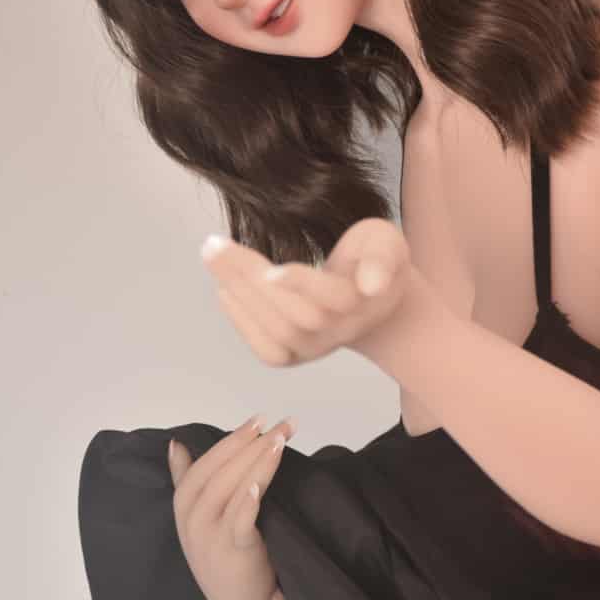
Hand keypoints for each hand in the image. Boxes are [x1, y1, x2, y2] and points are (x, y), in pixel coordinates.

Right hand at [167, 414, 296, 599]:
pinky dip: (248, 502)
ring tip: (280, 441)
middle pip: (219, 473)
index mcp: (184, 507)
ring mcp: (211, 539)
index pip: (204, 465)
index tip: (258, 420)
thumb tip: (175, 443)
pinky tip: (260, 484)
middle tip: (278, 425)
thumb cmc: (222, 553)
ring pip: (233, 491)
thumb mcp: (198, 516)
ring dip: (258, 462)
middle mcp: (193, 521)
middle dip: (250, 445)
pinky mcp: (234, 554)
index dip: (230, 441)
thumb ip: (186, 479)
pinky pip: (239, 523)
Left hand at [200, 217, 412, 367]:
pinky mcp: (297, 357)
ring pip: (278, 333)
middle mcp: (343, 331)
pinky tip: (223, 288)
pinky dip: (242, 322)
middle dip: (251, 280)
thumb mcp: (386, 243)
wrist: (369, 301)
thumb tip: (371, 284)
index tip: (272, 269)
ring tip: (213, 255)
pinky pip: (268, 351)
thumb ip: (382, 257)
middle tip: (215, 245)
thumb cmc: (371, 260)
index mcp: (367, 301)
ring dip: (239, 294)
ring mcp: (318, 348)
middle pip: (296, 316)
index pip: (334, 298)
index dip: (303, 285)